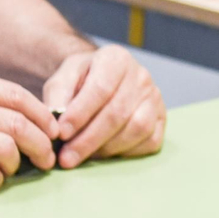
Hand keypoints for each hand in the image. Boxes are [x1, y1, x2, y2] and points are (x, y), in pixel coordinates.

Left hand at [43, 45, 165, 167]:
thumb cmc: (82, 80)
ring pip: (137, 128)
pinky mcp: (162, 119)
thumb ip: (57, 97)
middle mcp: (141, 76)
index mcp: (116, 59)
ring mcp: (155, 98)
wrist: (105, 79)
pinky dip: (127, 152)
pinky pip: (150, 141)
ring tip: (83, 157)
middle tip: (67, 158)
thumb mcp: (63, 78)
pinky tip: (105, 153)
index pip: (101, 89)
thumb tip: (56, 125)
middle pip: (118, 113)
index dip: (80, 114)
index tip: (61, 134)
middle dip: (89, 139)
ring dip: (107, 148)